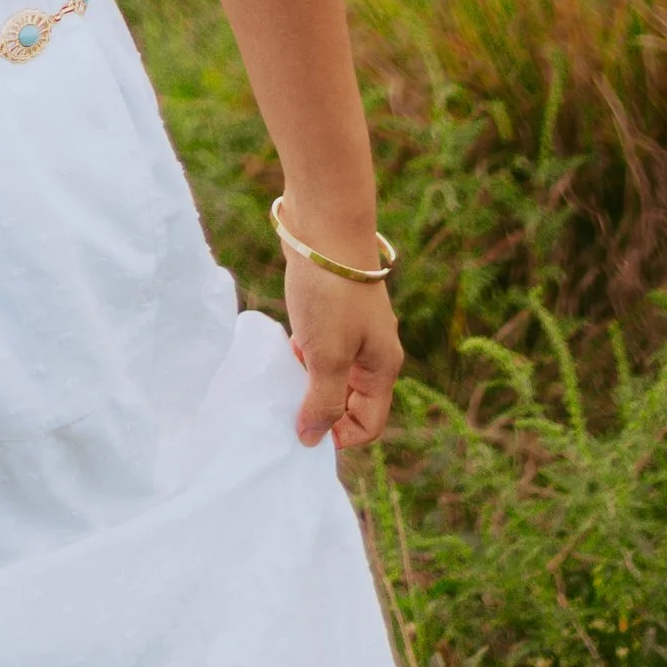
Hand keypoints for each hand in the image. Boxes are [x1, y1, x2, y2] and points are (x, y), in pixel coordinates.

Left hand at [283, 245, 401, 448]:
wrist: (324, 226)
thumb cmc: (331, 294)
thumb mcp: (326, 355)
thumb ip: (321, 400)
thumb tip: (312, 440)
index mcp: (382, 367)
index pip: (369, 424)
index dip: (340, 436)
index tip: (304, 430)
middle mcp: (373, 351)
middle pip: (351, 401)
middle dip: (323, 410)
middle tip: (287, 408)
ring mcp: (355, 328)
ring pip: (334, 373)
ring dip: (310, 381)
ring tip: (283, 380)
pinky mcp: (334, 309)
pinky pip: (321, 347)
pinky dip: (304, 355)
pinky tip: (286, 347)